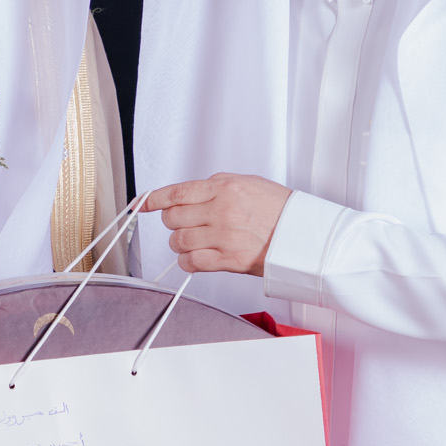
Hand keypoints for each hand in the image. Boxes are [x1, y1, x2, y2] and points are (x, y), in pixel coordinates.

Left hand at [141, 173, 291, 275]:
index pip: (178, 193)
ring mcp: (224, 236)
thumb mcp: (247, 183)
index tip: (143, 203)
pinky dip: (187, 261)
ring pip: (179, 241)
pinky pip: (192, 263)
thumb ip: (215, 186)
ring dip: (180, 243)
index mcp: (225, 188)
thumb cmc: (278, 209)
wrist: (302, 234)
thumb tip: (188, 194)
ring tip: (193, 241)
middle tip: (183, 224)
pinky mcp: (228, 260)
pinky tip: (195, 257)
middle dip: (173, 222)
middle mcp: (222, 211)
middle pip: (174, 218)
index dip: (154, 199)